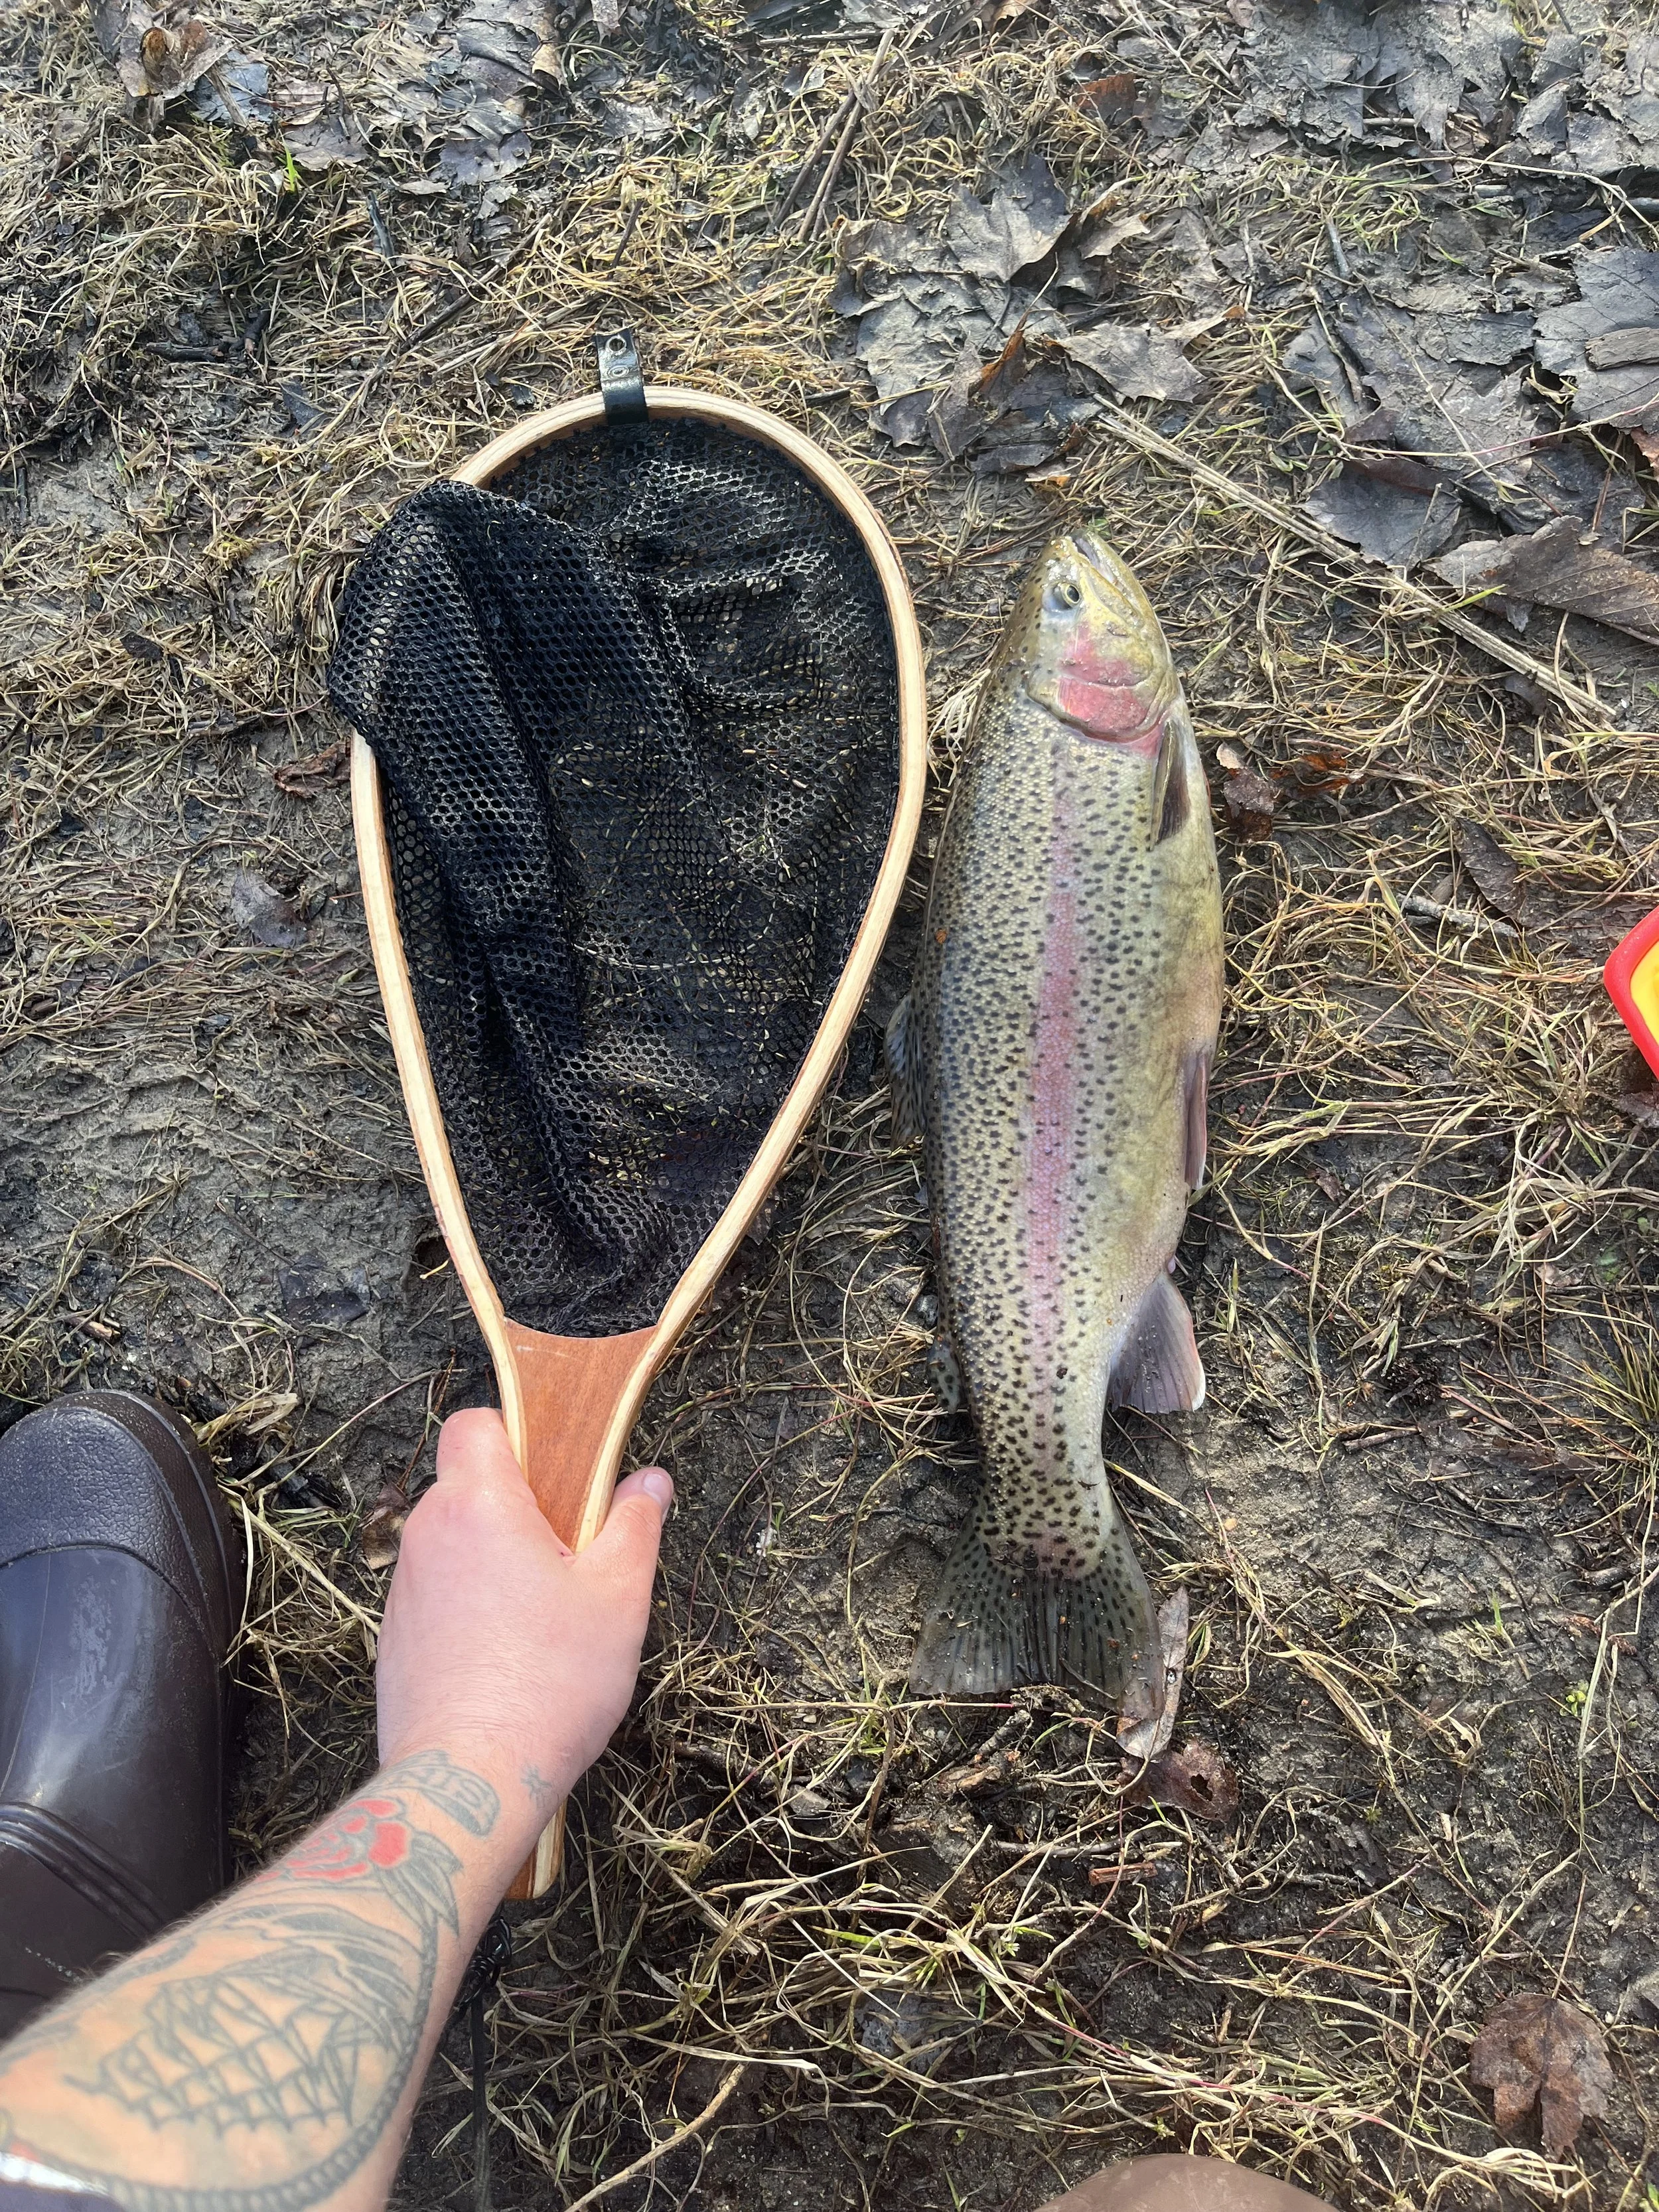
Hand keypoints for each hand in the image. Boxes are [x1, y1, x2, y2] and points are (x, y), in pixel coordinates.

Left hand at [376, 1408, 669, 1841]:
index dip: (515, 1433)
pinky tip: (510, 1658)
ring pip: (454, 1544)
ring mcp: (404, 1591)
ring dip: (495, 1560)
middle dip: (518, 1506)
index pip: (475, 1424)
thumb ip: (635, 1525)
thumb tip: (650, 1482)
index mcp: (478, 1505)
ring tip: (545, 1617)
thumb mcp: (618, 1596)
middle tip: (571, 1555)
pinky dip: (471, 1607)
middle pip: (468, 1486)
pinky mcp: (395, 1641)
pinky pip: (439, 1596)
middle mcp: (426, 1535)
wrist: (469, 1780)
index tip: (559, 1473)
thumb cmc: (549, 1682)